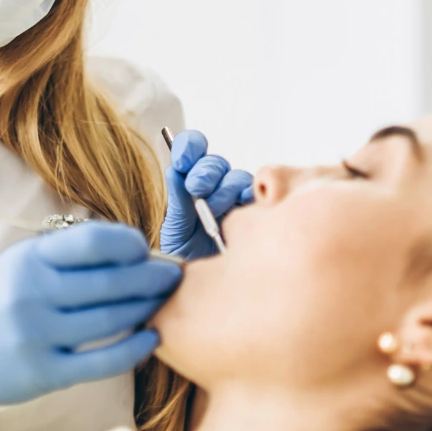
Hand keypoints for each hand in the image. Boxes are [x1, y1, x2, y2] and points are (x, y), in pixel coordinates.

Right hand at [0, 221, 181, 430]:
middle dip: (151, 277)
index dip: (128, 243)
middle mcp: (32, 294)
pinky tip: (151, 337)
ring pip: (111, 319)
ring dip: (146, 308)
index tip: (144, 249)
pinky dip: (134, 349)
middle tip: (173, 275)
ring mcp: (37, 335)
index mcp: (28, 260)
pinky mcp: (45, 373)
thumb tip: (129, 248)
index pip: (92, 242)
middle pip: (110, 282)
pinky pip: (102, 361)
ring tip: (163, 302)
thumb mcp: (18, 265)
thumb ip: (65, 256)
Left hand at [159, 129, 252, 259]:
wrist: (201, 283)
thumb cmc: (186, 255)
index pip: (193, 148)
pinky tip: (241, 208)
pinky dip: (249, 197)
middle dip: (204, 173)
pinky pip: (257, 195)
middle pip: (215, 163)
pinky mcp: (253, 212)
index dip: (190, 147)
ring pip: (236, 178)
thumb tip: (174, 171)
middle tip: (196, 188)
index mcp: (190, 181)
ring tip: (213, 211)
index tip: (182, 159)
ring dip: (224, 191)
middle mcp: (214, 185)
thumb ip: (177, 200)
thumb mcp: (175, 229)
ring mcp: (235, 198)